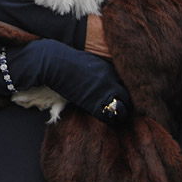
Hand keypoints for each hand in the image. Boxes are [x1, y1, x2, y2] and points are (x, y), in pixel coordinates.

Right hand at [5, 39, 129, 124]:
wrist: (54, 62)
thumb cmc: (67, 60)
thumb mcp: (90, 61)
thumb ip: (101, 72)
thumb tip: (104, 81)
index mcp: (110, 69)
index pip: (126, 86)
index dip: (123, 93)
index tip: (120, 99)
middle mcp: (111, 81)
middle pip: (128, 98)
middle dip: (125, 105)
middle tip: (120, 110)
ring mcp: (103, 92)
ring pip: (121, 109)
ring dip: (119, 114)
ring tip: (115, 117)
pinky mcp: (93, 102)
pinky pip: (108, 116)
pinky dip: (108, 120)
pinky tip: (105, 120)